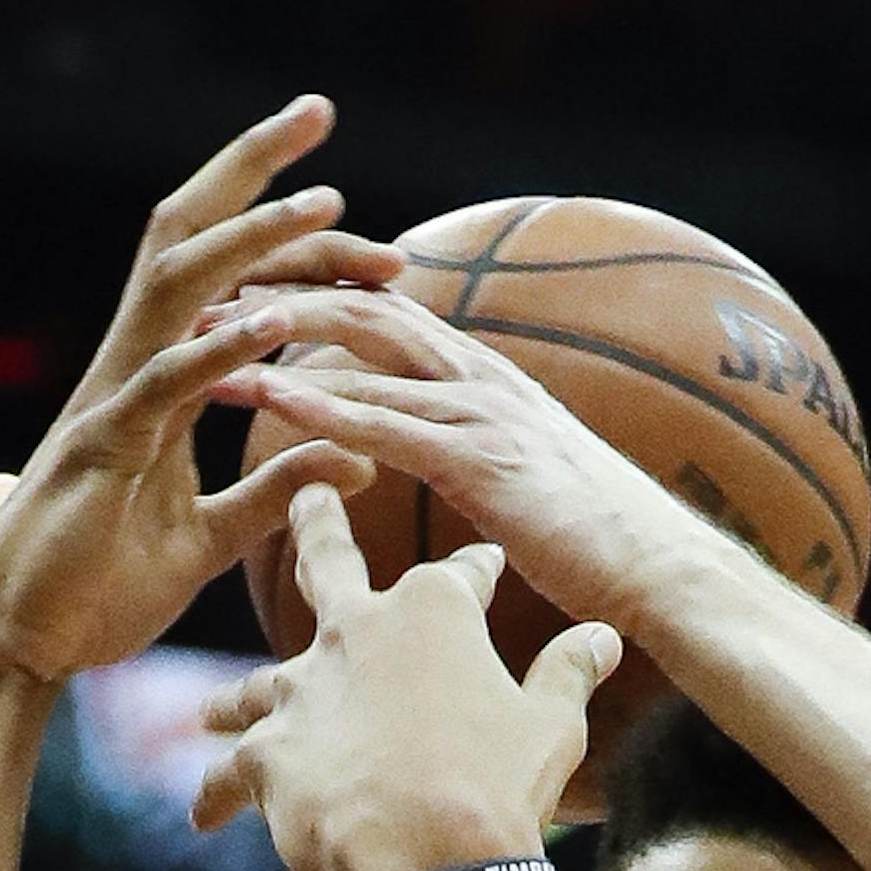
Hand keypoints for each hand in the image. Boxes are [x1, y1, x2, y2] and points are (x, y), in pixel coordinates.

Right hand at [0, 100, 402, 689]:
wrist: (22, 644)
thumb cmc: (100, 590)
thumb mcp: (210, 538)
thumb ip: (277, 493)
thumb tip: (356, 459)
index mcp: (158, 379)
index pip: (222, 271)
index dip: (282, 227)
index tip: (359, 207)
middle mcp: (133, 366)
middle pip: (192, 236)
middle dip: (253, 170)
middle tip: (320, 111)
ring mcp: (115, 399)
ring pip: (181, 285)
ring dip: (256, 239)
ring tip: (330, 203)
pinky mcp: (106, 449)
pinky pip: (167, 382)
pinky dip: (222, 347)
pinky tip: (276, 321)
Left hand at [192, 485, 620, 870]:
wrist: (437, 862)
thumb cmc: (500, 786)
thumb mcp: (551, 724)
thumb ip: (569, 671)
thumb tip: (604, 636)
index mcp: (432, 611)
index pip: (459, 575)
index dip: (478, 571)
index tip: (486, 567)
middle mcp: (358, 631)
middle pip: (326, 562)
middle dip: (315, 522)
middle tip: (304, 496)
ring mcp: (305, 689)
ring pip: (258, 682)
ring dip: (237, 699)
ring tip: (212, 712)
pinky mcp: (267, 752)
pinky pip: (229, 773)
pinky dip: (216, 792)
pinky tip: (202, 815)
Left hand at [206, 285, 710, 637]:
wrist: (666, 575)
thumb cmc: (604, 549)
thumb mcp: (532, 491)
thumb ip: (488, 468)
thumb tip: (466, 485)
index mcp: (489, 382)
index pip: (391, 314)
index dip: (319, 300)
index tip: (249, 304)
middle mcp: (483, 377)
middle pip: (366, 306)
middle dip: (284, 295)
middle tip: (205, 301)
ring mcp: (483, 413)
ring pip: (364, 352)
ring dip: (279, 340)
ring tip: (206, 337)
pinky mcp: (481, 462)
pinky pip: (386, 422)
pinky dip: (320, 402)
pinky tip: (265, 393)